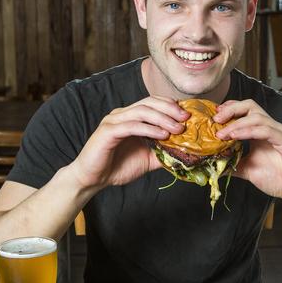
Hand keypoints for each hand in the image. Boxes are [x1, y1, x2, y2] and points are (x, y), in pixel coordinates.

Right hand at [71, 96, 188, 190]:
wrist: (93, 179)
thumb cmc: (117, 167)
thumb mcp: (147, 159)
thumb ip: (163, 152)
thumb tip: (185, 153)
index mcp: (130, 117)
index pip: (153, 102)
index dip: (171, 105)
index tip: (188, 114)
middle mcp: (122, 115)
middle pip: (149, 102)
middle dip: (170, 108)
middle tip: (186, 118)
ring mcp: (114, 121)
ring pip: (142, 111)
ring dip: (163, 118)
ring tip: (178, 128)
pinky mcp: (108, 131)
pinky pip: (132, 126)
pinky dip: (149, 129)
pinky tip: (162, 135)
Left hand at [214, 100, 281, 204]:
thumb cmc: (281, 179)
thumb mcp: (250, 171)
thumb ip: (234, 165)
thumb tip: (214, 165)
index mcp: (262, 132)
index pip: (245, 111)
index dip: (228, 110)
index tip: (213, 118)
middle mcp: (272, 128)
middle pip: (250, 106)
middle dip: (230, 109)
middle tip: (215, 120)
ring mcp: (281, 132)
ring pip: (257, 117)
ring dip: (236, 123)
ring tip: (222, 133)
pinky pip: (266, 130)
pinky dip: (249, 131)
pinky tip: (236, 136)